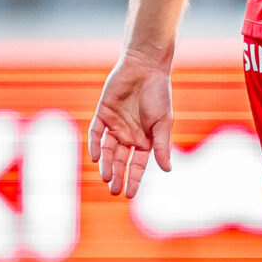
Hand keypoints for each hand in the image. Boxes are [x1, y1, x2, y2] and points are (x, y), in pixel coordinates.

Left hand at [87, 50, 174, 197]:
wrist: (146, 67)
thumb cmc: (159, 94)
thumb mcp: (163, 123)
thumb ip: (161, 146)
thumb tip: (167, 170)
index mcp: (145, 139)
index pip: (137, 164)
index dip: (134, 179)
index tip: (130, 195)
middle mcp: (128, 135)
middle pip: (120, 161)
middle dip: (118, 176)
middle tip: (114, 191)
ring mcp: (115, 125)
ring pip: (107, 150)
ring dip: (107, 164)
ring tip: (107, 178)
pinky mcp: (103, 113)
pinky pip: (96, 132)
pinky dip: (95, 145)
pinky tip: (97, 157)